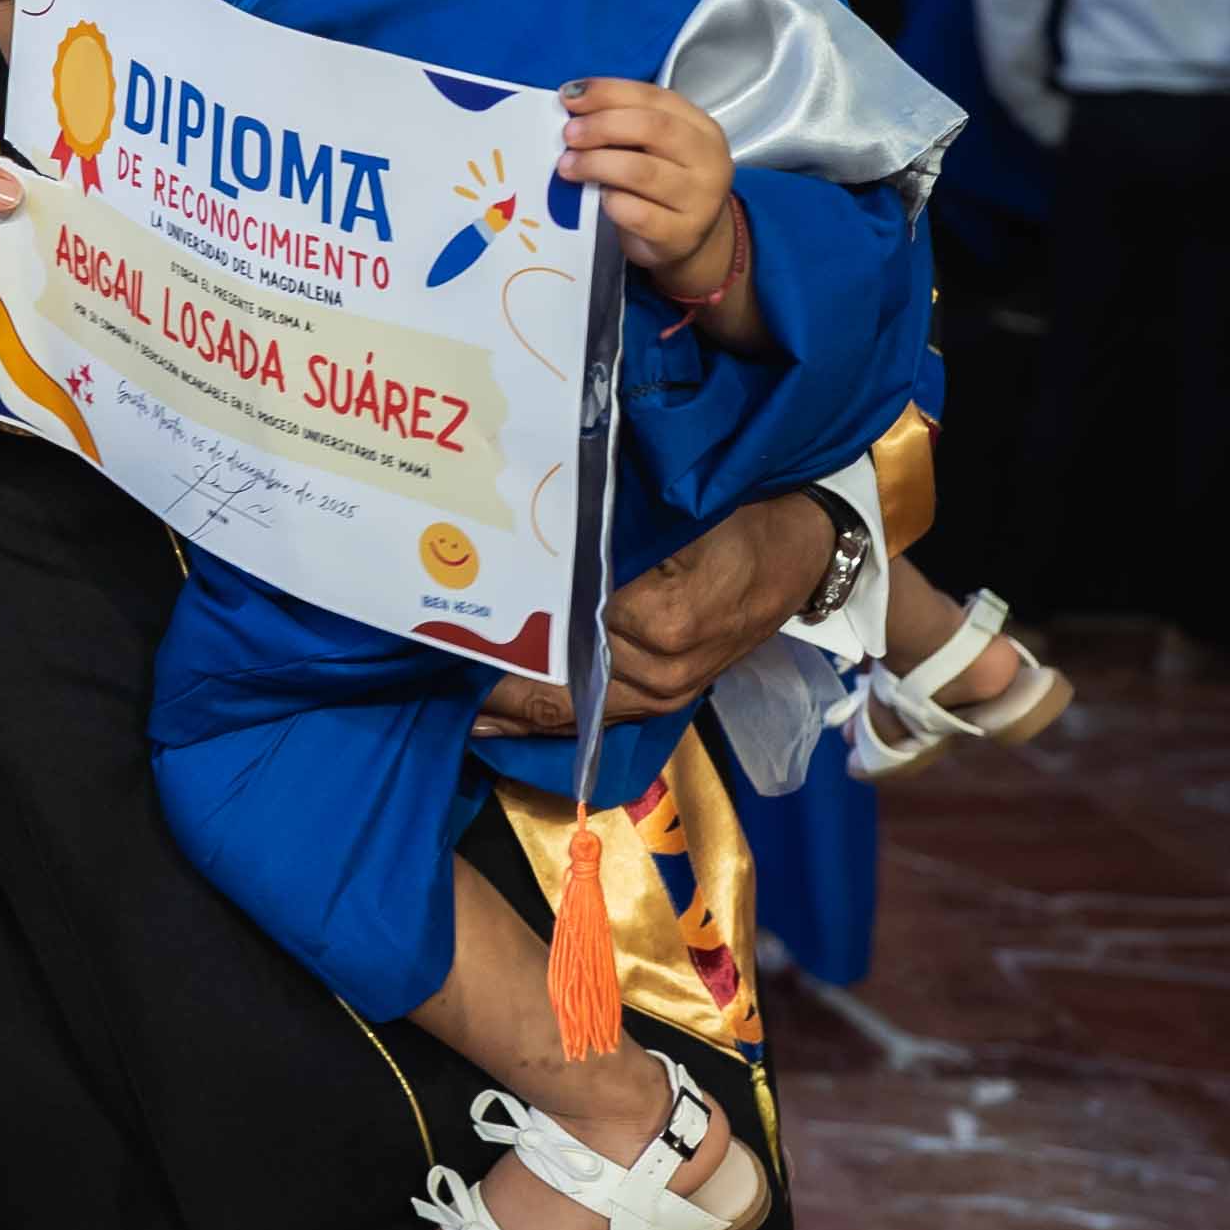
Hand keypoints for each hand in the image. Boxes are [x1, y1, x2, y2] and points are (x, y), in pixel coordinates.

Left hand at [471, 493, 831, 735]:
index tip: (446, 629)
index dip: (500, 633)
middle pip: (557, 687)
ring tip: (457, 699)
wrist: (800, 548)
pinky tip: (503, 718)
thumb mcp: (671, 511)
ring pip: (573, 710)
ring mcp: (665, 691)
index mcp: (656, 618)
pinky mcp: (669, 698)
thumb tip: (527, 542)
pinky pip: (599, 714)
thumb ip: (602, 533)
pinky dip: (550, 715)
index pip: (557, 634)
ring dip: (514, 703)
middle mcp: (657, 669)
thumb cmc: (733, 515)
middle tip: (430, 674)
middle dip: (493, 686)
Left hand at [555, 81, 732, 279]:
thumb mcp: (653, 147)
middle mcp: (708, 161)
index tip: (570, 96)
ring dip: (595, 163)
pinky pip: (636, 213)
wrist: (686, 240)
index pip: (654, 97)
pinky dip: (609, 201)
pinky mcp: (680, 235)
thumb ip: (625, 124)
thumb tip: (574, 105)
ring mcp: (699, 200)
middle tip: (569, 134)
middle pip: (652, 128)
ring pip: (641, 171)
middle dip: (602, 125)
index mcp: (701, 128)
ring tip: (567, 166)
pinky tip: (596, 197)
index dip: (608, 92)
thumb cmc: (662, 184)